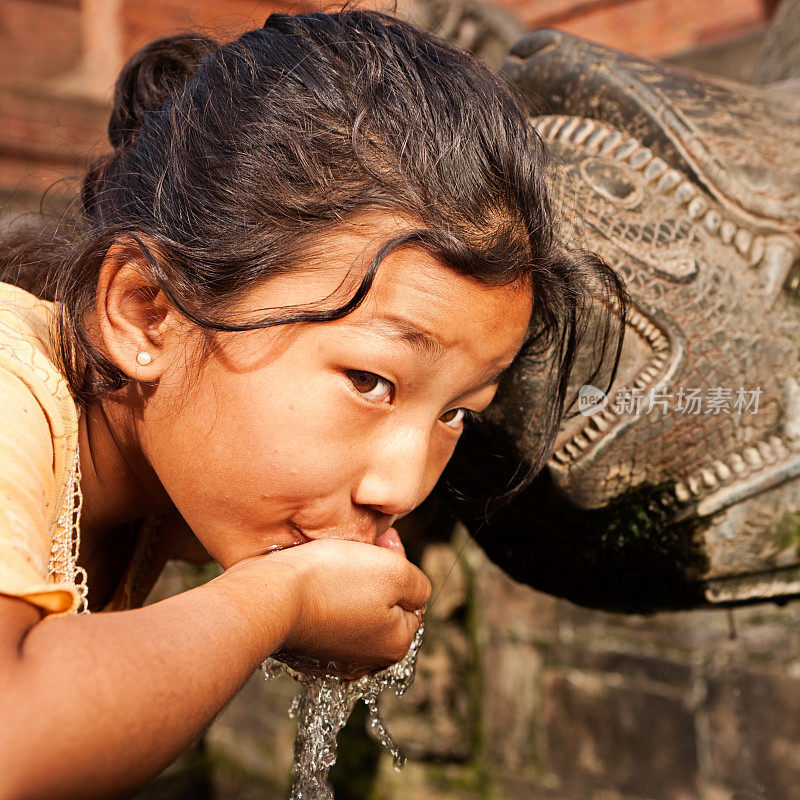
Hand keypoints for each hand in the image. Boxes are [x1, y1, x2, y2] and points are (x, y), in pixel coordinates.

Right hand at [223, 538, 429, 679]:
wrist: (269, 594)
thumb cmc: (331, 580)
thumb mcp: (394, 571)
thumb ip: (419, 585)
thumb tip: (417, 593)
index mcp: (395, 644)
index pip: (412, 599)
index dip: (399, 565)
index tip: (381, 544)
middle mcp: (366, 660)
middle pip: (384, 605)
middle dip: (375, 575)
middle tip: (356, 550)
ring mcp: (333, 658)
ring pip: (354, 609)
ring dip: (348, 585)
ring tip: (330, 563)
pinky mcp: (304, 650)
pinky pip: (324, 616)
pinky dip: (321, 598)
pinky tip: (312, 581)